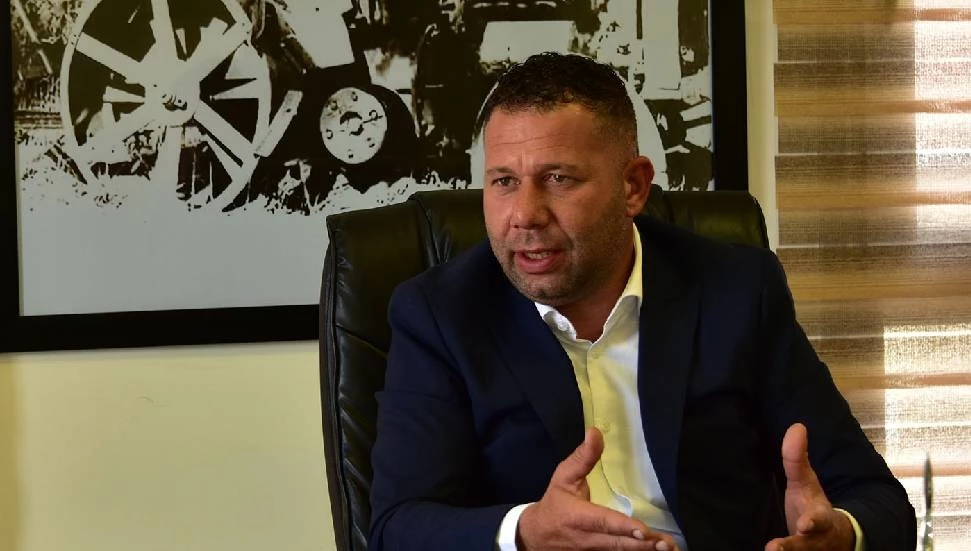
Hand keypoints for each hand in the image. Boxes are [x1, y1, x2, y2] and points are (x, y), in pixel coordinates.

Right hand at [517, 427, 678, 550]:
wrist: (536, 536)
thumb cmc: (554, 503)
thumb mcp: (563, 477)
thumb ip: (582, 458)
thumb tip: (595, 432)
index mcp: (579, 517)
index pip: (603, 522)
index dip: (624, 527)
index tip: (643, 530)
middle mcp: (588, 538)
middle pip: (619, 544)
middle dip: (643, 544)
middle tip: (666, 544)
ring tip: (668, 549)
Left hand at [764, 423, 855, 550]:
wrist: (832, 540)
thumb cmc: (812, 507)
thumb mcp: (804, 483)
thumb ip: (796, 459)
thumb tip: (797, 426)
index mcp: (820, 518)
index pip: (819, 520)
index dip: (813, 522)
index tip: (805, 524)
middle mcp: (816, 541)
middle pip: (807, 547)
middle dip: (793, 547)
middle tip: (774, 548)